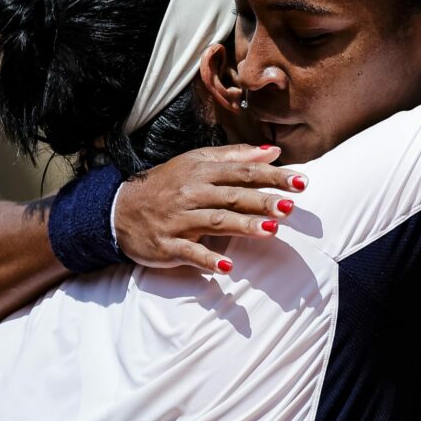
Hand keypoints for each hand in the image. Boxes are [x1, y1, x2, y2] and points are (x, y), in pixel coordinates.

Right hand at [114, 144, 305, 272]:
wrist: (119, 209)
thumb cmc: (168, 184)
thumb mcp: (197, 163)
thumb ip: (236, 157)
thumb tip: (273, 151)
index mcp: (201, 171)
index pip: (243, 172)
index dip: (273, 176)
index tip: (301, 182)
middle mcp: (191, 193)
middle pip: (232, 196)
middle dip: (263, 200)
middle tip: (291, 206)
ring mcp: (179, 220)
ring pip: (215, 221)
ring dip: (243, 225)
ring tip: (271, 230)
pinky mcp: (167, 245)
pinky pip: (189, 253)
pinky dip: (207, 261)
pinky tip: (227, 269)